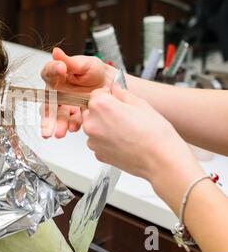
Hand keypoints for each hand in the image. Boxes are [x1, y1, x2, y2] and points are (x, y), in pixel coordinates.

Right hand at [40, 48, 115, 138]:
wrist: (112, 87)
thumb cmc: (96, 73)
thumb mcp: (85, 64)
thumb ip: (70, 61)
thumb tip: (56, 52)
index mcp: (57, 75)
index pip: (49, 72)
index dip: (53, 71)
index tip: (61, 69)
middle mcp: (57, 91)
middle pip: (48, 103)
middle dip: (47, 115)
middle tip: (47, 125)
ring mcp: (64, 105)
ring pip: (56, 116)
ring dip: (57, 125)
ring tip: (59, 133)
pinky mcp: (73, 115)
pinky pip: (70, 122)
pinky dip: (71, 125)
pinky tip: (73, 127)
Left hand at [82, 85, 201, 190]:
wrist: (160, 160)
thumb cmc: (154, 134)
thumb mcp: (141, 104)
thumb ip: (122, 94)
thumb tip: (115, 90)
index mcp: (101, 106)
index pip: (95, 94)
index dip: (108, 95)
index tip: (117, 100)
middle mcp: (92, 123)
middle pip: (91, 111)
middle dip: (104, 111)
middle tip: (123, 116)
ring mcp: (93, 141)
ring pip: (94, 127)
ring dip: (104, 126)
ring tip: (126, 130)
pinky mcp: (98, 154)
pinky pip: (98, 142)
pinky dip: (107, 141)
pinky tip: (123, 141)